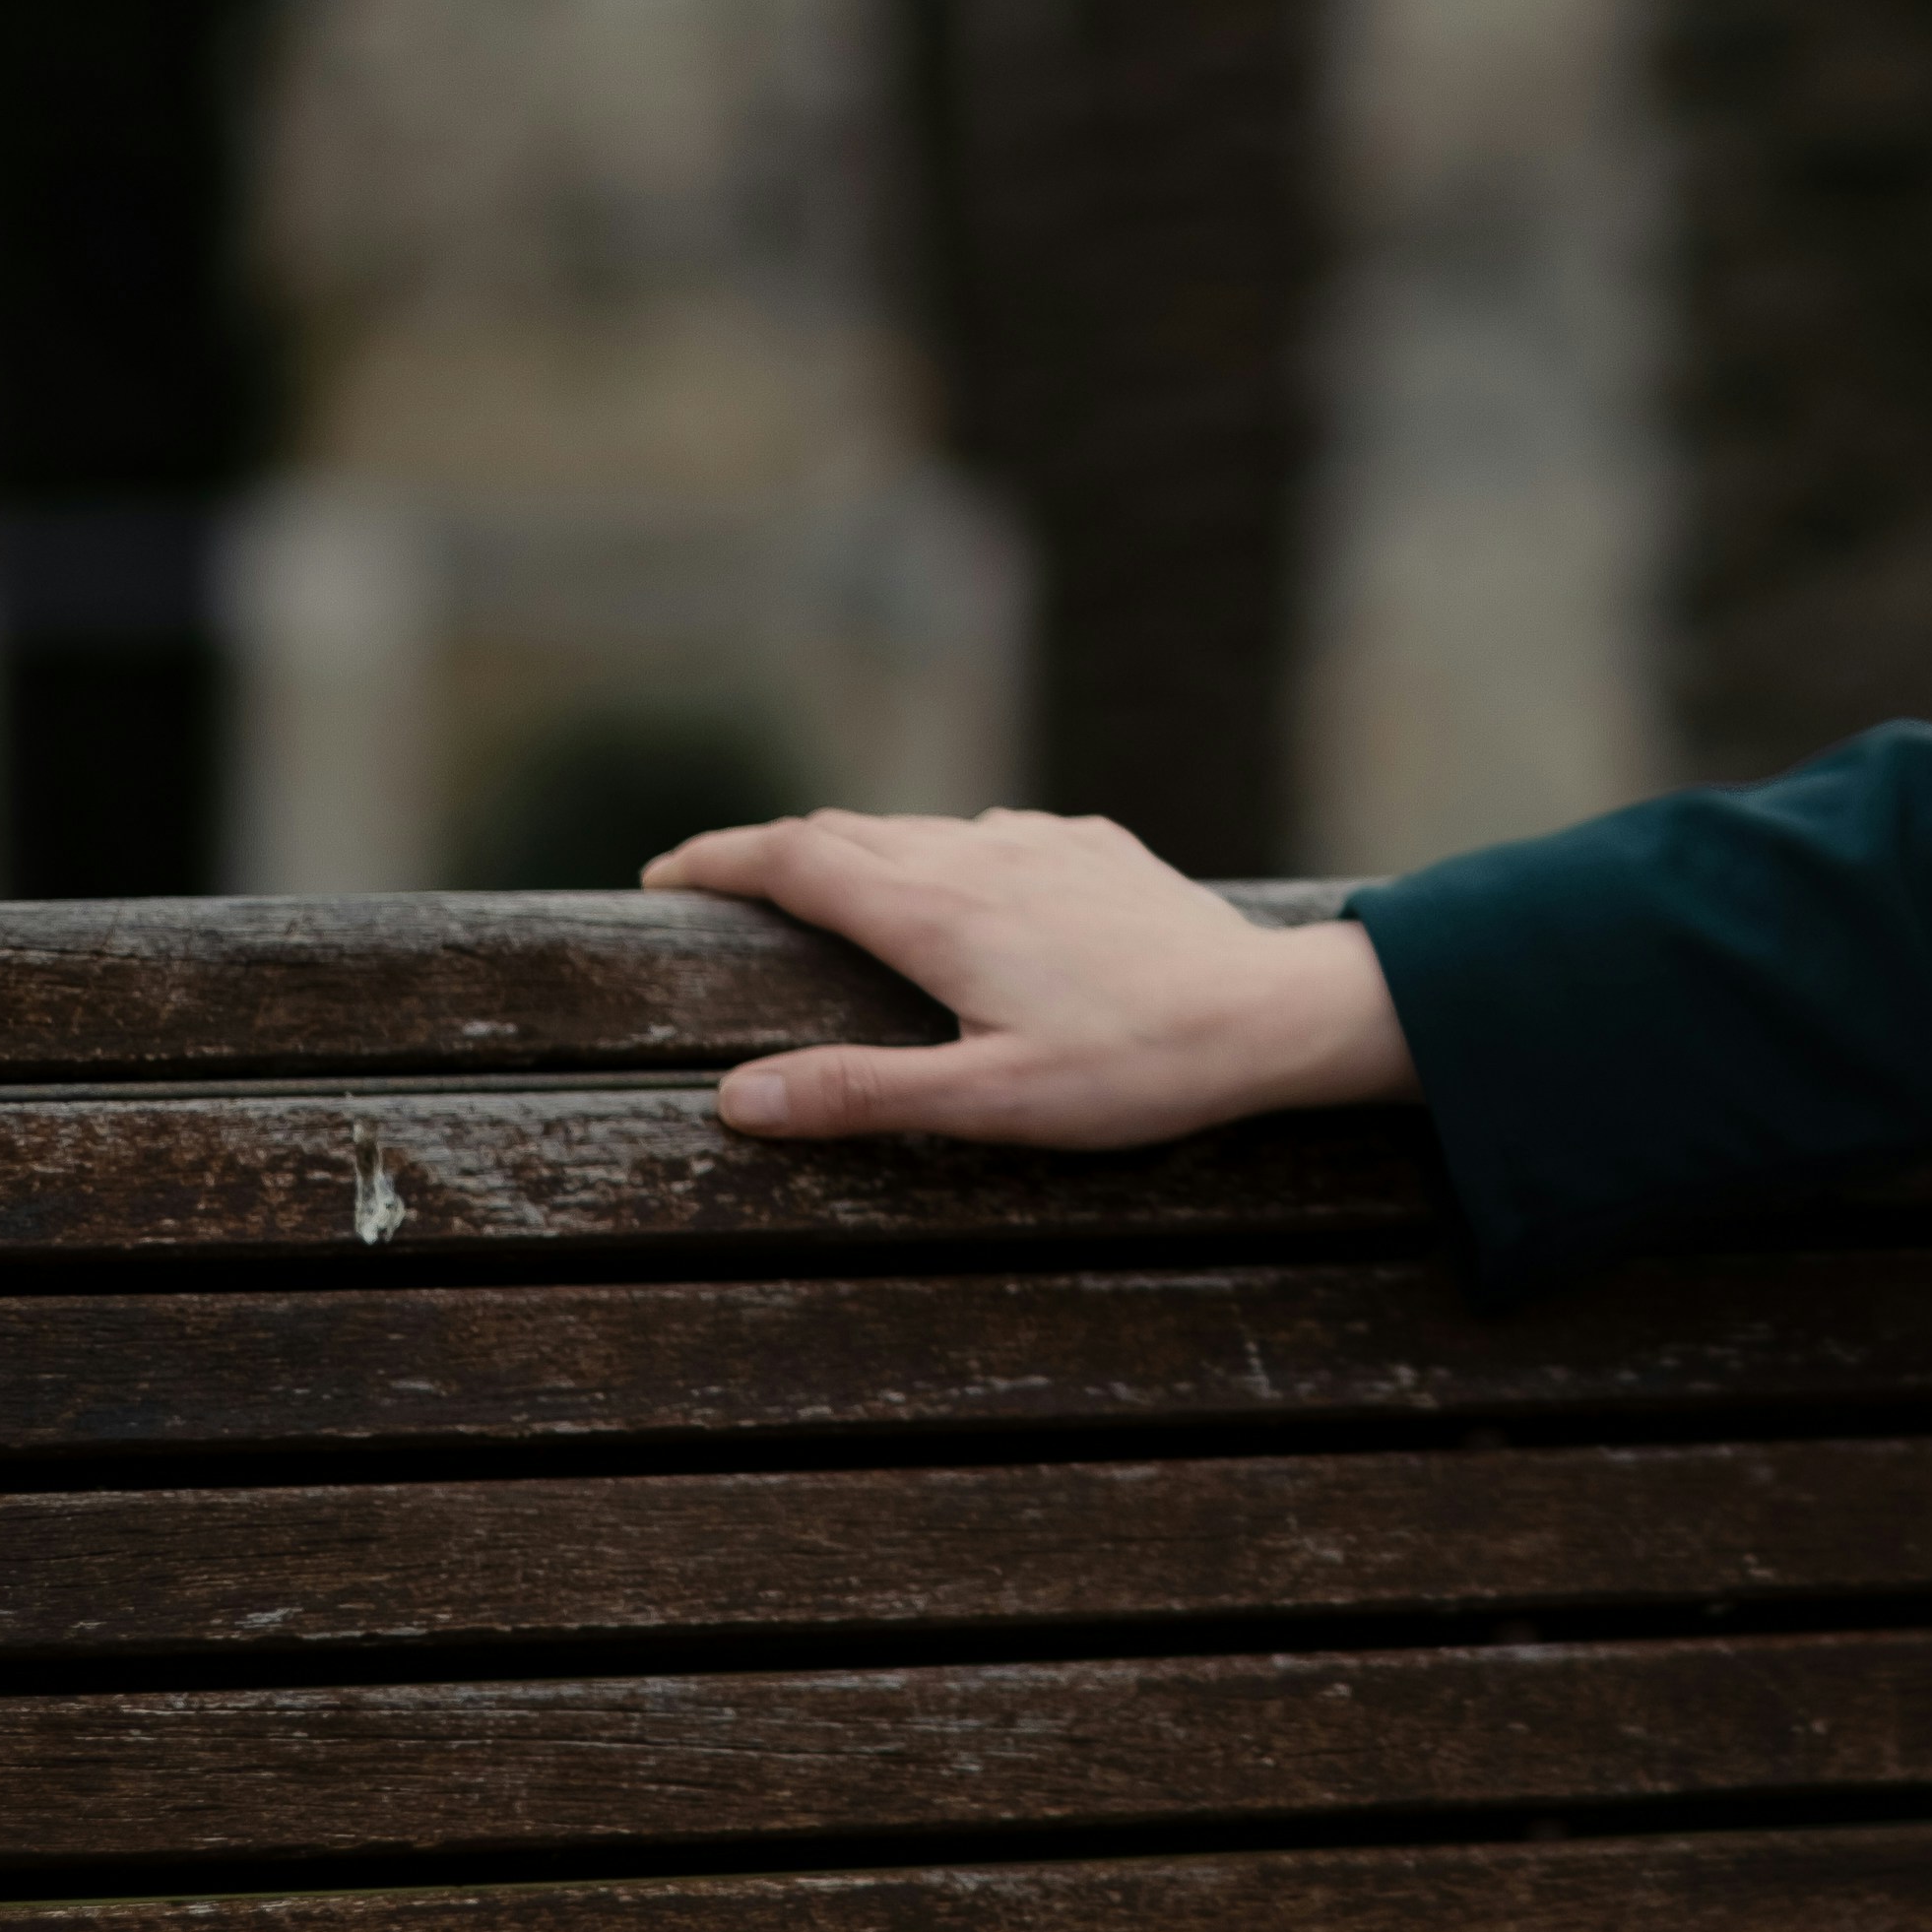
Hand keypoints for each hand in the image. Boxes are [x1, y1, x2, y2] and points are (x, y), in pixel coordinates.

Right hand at [640, 805, 1415, 1146]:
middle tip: (717, 889)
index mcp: (936, 912)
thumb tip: (736, 1098)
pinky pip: (992, 834)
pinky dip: (939, 852)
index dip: (717, 861)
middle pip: (844, 832)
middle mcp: (980, 855)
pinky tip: (956, 888)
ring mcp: (1043, 842)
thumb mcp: (987, 1102)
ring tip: (820, 893)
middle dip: (770, 854)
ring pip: (919, 828)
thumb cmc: (1133, 1069)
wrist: (1271, 1013)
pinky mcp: (1096, 847)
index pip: (794, 860)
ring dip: (854, 850)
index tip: (661, 876)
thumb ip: (859, 1095)